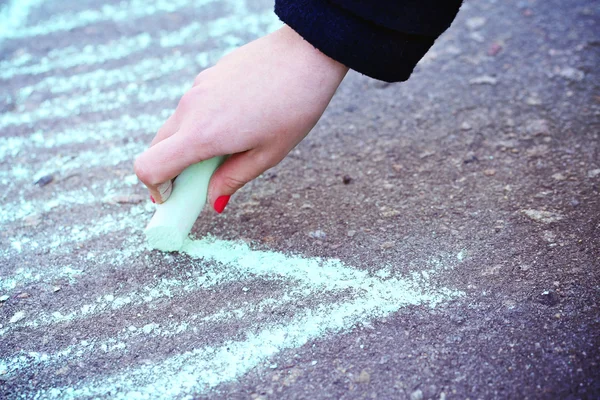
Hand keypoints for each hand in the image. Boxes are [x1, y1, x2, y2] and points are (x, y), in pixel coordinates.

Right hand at [134, 25, 347, 211]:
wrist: (307, 53)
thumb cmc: (294, 107)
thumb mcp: (268, 154)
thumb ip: (233, 178)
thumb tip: (212, 200)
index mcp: (202, 134)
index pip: (149, 167)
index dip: (154, 188)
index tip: (172, 198)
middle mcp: (191, 109)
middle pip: (158, 147)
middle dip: (171, 169)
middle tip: (200, 180)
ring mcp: (197, 88)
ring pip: (177, 125)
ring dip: (189, 144)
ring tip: (230, 147)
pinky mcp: (208, 75)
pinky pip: (194, 106)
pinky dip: (202, 122)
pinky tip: (239, 119)